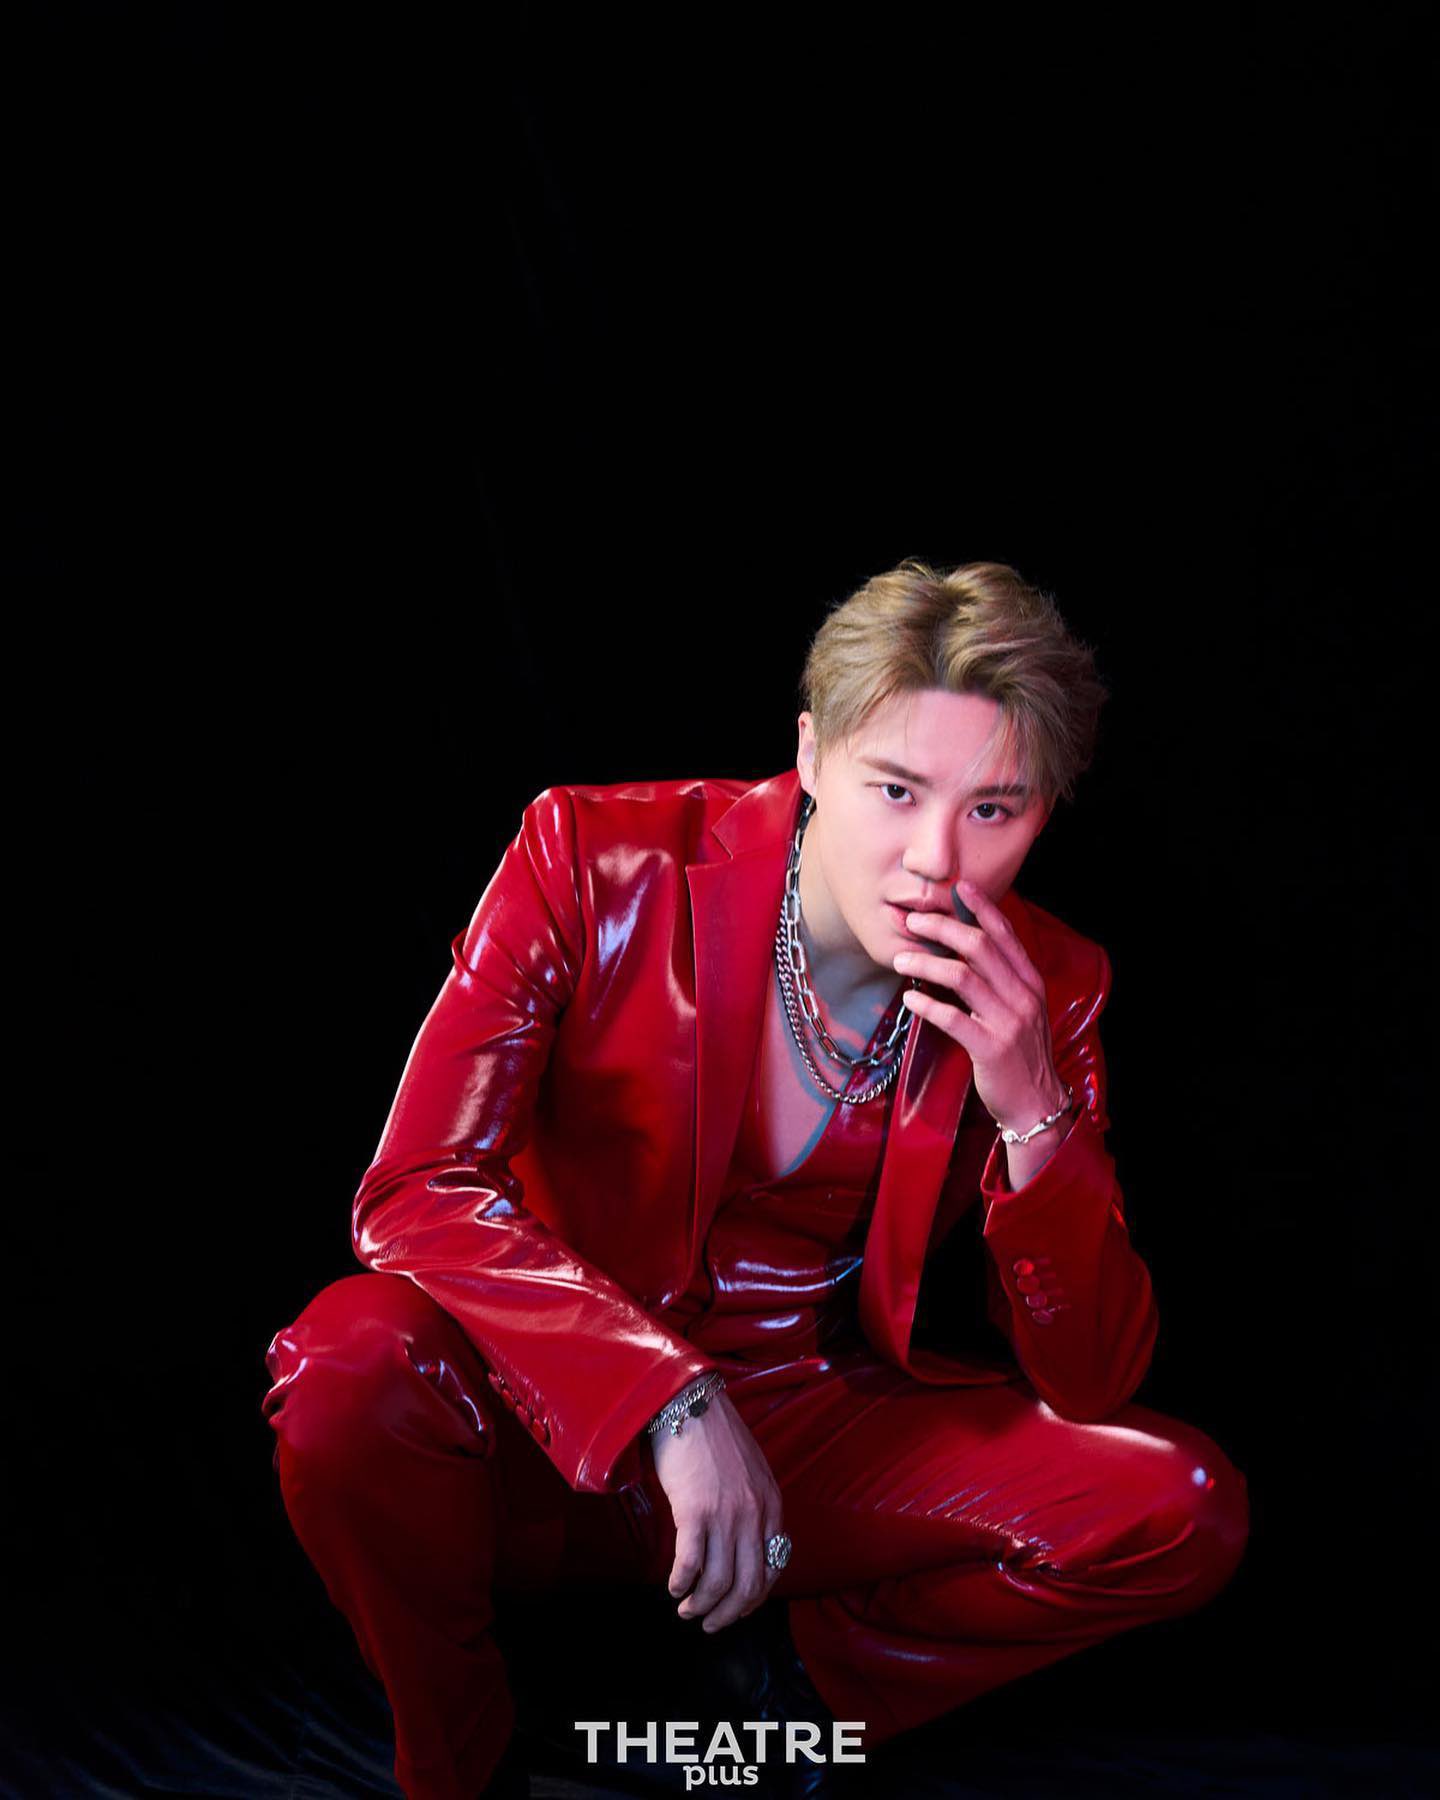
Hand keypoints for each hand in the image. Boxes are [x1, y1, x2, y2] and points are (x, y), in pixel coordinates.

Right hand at [650, 1389, 785, 1633]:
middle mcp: (754, 1515)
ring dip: (701, 1606)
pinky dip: (681, 1584)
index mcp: (771, 1505)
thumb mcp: (750, 1472)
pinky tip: (673, 1586)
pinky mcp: (695, 1512)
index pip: (772, 1570)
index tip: (735, 1607)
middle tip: (709, 1623)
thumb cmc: (714, 1436)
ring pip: (719, 1583)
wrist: (690, 1404)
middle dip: (728, 1614)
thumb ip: (753, 1507)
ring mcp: (726, 1515)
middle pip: (748, 1585)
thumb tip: (742, 1547)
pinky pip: (690, 1565)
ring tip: (686, 1609)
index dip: (752, 1598)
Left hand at [893, 879, 1066, 1133]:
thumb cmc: (1019, 1054)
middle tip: (913, 921)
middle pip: (979, 946)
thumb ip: (999, 980)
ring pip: (962, 977)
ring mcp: (1008, 1022)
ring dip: (926, 962)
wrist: (1036, 1104)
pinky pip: (953, 1019)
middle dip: (942, 927)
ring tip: (900, 959)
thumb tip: (964, 948)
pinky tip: (910, 1000)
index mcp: (1030, 982)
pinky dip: (927, 1005)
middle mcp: (1022, 996)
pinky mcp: (991, 1048)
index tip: (958, 888)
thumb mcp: (1019, 1010)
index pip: (1005, 934)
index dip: (981, 907)